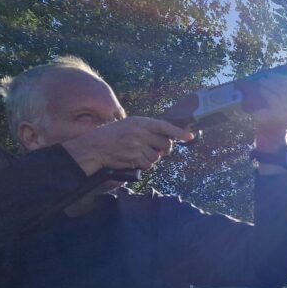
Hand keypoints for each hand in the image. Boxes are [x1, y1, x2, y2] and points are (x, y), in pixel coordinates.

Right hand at [63, 117, 193, 175]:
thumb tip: (168, 139)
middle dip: (164, 148)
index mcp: (140, 122)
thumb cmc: (114, 135)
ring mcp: (138, 146)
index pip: (165, 126)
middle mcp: (140, 133)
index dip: (179, 133)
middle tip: (155, 147)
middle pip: (166, 144)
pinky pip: (149, 164)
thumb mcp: (130, 125)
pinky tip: (134, 158)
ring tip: (138, 152)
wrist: (96, 146)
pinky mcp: (135, 158)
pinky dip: (144, 164)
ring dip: (152, 157)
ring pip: (158, 156)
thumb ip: (148, 129)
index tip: (190, 136)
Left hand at [250, 74, 286, 148]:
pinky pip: (274, 99)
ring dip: (271, 83)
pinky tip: (262, 88)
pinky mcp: (280, 117)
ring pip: (282, 92)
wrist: (272, 134)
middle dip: (282, 79)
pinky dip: (267, 92)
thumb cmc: (281, 115)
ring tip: (264, 80)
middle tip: (272, 75)